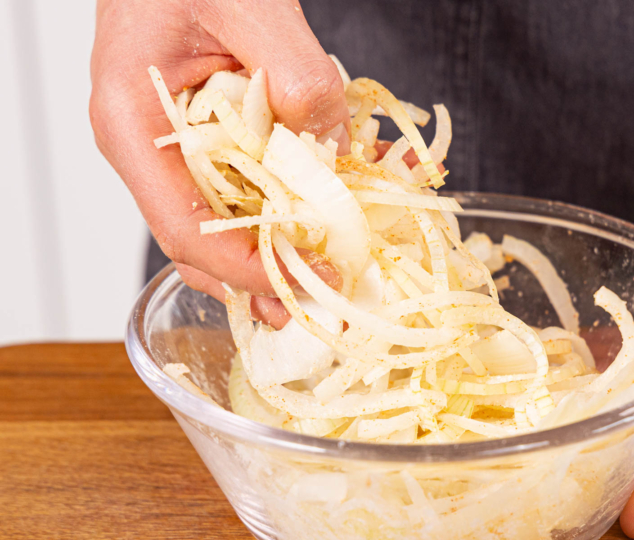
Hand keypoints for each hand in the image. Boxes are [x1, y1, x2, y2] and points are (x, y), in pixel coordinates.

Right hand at [90, 0, 347, 327]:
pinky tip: (355, 185)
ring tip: (349, 252)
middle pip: (208, 239)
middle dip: (269, 274)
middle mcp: (154, 148)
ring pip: (239, 216)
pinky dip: (307, 191)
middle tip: (326, 295)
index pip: (182, 227)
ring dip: (295, 238)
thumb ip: (294, 74)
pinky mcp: (220, 136)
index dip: (243, 267)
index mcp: (135, 125)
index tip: (303, 277)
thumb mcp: (246, 4)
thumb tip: (329, 147)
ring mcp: (186, 146)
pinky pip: (260, 178)